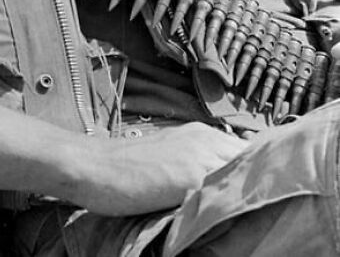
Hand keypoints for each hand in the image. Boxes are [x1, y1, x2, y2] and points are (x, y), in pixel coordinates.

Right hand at [65, 122, 247, 215]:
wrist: (92, 165)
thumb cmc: (124, 165)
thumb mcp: (168, 153)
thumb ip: (196, 161)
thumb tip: (222, 181)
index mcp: (200, 132)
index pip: (246, 150)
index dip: (254, 168)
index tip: (257, 186)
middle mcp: (205, 140)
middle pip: (252, 161)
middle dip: (258, 180)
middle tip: (259, 202)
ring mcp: (199, 159)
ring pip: (243, 176)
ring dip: (247, 193)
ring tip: (247, 214)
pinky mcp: (190, 180)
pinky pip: (223, 195)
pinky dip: (229, 206)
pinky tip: (229, 220)